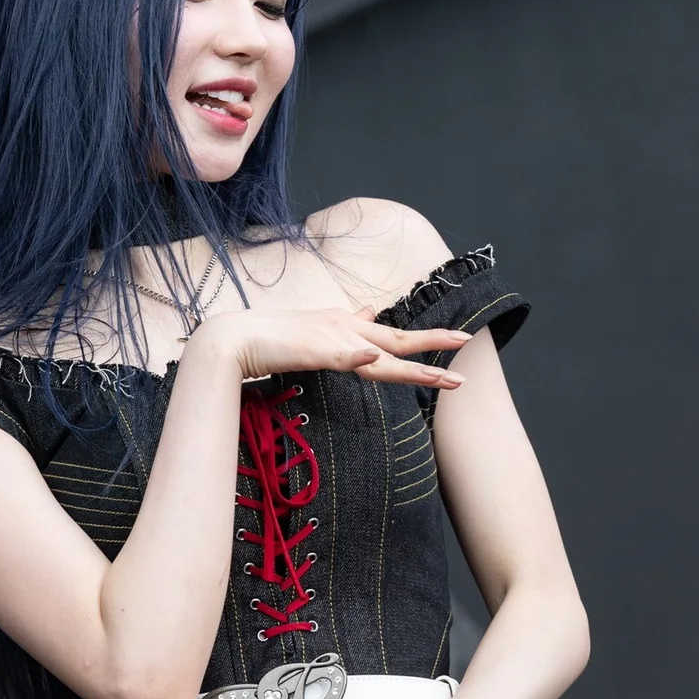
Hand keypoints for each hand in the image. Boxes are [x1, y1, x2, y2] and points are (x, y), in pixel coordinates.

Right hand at [196, 304, 472, 388]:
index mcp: (345, 327)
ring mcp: (330, 339)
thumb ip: (342, 331)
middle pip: (398, 341)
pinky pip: (341, 356)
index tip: (454, 342)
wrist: (231, 339)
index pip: (391, 338)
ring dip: (413, 366)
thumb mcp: (313, 335)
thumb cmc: (268, 340)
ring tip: (444, 376)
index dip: (423, 343)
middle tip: (466, 344)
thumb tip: (368, 321)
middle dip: (434, 346)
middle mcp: (344, 329)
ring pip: (381, 354)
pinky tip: (374, 356)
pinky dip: (359, 356)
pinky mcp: (312, 350)